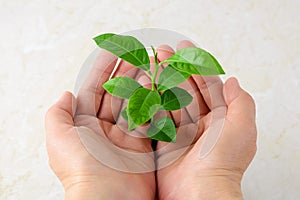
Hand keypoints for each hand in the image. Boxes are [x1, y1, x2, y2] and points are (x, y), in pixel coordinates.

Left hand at [45, 50, 155, 199]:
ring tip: (151, 64)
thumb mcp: (59, 138)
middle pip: (117, 93)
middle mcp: (105, 129)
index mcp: (85, 125)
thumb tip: (65, 94)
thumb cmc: (80, 168)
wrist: (108, 198)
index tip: (114, 50)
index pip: (95, 89)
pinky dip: (154, 103)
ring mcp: (125, 137)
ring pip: (135, 103)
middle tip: (138, 54)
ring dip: (142, 83)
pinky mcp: (143, 146)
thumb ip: (57, 114)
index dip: (103, 69)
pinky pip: (149, 119)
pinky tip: (159, 87)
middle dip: (127, 72)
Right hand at [155, 41, 256, 198]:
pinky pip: (157, 117)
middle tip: (161, 51)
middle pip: (186, 89)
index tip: (183, 48)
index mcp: (220, 119)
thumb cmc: (223, 162)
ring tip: (150, 63)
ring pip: (170, 100)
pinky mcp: (164, 143)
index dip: (196, 65)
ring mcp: (181, 133)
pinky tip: (144, 86)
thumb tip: (232, 80)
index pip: (208, 85)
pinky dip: (151, 101)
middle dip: (174, 69)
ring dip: (161, 81)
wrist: (199, 193)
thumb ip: (240, 102)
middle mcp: (200, 125)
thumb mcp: (242, 129)